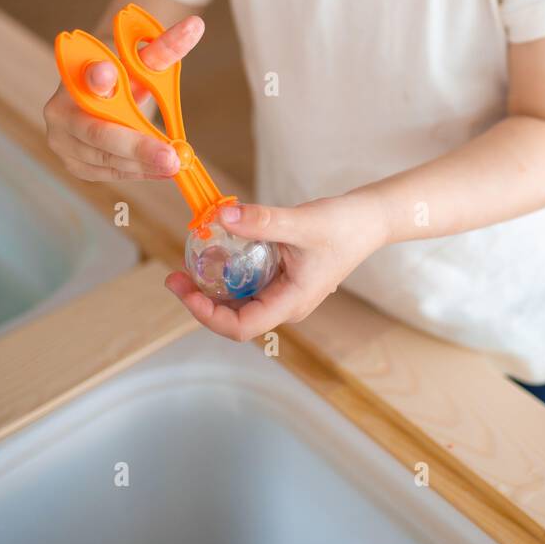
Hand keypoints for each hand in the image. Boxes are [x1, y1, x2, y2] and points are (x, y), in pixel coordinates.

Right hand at [44, 15, 204, 181]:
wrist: (101, 95)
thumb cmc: (122, 75)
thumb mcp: (140, 61)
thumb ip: (165, 48)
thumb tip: (196, 25)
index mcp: (74, 76)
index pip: (85, 76)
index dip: (98, 76)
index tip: (109, 72)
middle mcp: (60, 111)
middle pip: (98, 132)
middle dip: (137, 146)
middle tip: (171, 156)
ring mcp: (62, 141)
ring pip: (107, 159)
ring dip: (144, 164)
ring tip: (175, 163)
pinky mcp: (74, 164)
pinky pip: (110, 173)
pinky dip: (138, 171)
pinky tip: (161, 169)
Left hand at [164, 188, 388, 341]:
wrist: (369, 219)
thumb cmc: (344, 225)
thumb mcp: (301, 222)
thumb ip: (262, 221)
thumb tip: (220, 217)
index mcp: (291, 302)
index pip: (240, 326)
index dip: (207, 314)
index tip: (185, 290)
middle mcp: (285, 304)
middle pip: (233, 317)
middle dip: (200, 300)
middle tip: (174, 275)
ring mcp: (283, 293)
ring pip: (238, 301)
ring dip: (211, 287)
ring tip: (188, 265)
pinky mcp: (282, 279)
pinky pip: (248, 284)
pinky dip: (228, 272)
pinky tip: (216, 253)